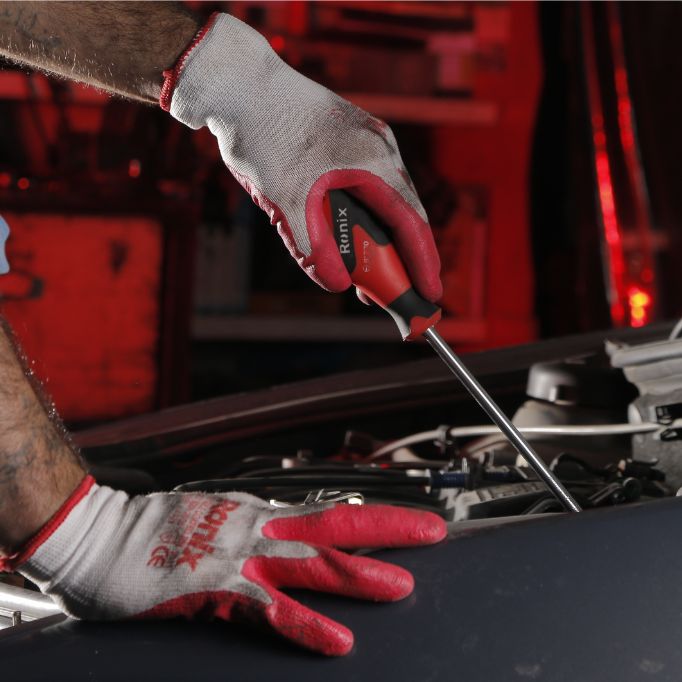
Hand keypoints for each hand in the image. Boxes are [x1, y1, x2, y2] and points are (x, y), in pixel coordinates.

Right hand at [6, 475, 445, 655]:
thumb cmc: (158, 531)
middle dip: (388, 528)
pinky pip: (270, 609)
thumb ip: (256, 530)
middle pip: (337, 524)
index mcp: (261, 513)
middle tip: (433, 533)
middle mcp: (260, 527)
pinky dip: (307, 625)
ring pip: (313, 562)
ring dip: (360, 574)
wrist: (102, 532)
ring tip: (404, 587)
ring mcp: (241, 556)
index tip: (409, 517)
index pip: (329, 510)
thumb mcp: (219, 520)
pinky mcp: (217, 587)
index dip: (372, 514)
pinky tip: (339, 641)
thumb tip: (289, 542)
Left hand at [161, 13, 441, 301]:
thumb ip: (312, 248)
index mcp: (374, 161)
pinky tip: (347, 233)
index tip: (430, 295)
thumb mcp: (284, 200)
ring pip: (384, 201)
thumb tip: (336, 285)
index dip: (423, 263)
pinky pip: (367, 186)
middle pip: (403, 214)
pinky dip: (363, 216)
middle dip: (401, 258)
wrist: (237, 82)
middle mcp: (379, 149)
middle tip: (393, 293)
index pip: (411, 223)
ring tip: (365, 271)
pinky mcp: (347, 140)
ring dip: (379, 238)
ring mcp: (365, 141)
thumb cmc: (261, 133)